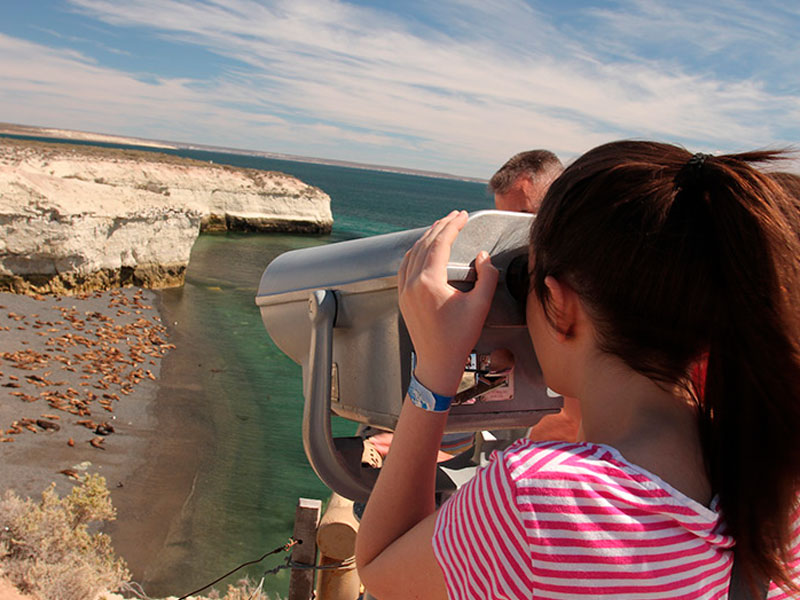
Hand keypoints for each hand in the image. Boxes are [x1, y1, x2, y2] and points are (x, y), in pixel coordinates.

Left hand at [398, 210, 498, 395]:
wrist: (437, 362)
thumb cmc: (458, 338)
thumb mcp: (480, 306)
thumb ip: (487, 276)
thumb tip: (482, 257)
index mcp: (429, 282)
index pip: (440, 243)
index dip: (453, 226)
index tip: (463, 216)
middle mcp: (412, 283)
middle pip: (425, 244)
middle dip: (441, 226)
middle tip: (455, 216)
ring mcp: (404, 290)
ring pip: (413, 253)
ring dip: (427, 237)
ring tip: (441, 227)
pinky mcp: (402, 298)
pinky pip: (405, 266)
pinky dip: (416, 252)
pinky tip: (423, 249)